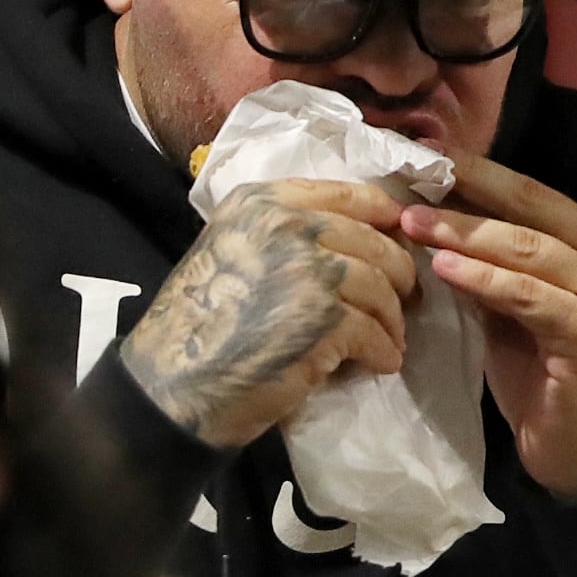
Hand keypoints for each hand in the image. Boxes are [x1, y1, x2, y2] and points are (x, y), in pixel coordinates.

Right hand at [120, 179, 416, 447]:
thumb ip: (280, 232)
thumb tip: (353, 237)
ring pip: (382, 287)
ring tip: (387, 340)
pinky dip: (383, 351)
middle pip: (376, 241)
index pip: (348, 193)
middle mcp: (284, 225)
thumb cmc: (198, 322)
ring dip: (391, 319)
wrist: (175, 383)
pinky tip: (378, 363)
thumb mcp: (230, 249)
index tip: (400, 239)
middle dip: (397, 276)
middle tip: (401, 302)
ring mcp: (307, 270)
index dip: (386, 217)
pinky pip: (376, 332)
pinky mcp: (325, 319)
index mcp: (260, 202)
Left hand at [400, 152, 576, 500]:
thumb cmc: (536, 365)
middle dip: (466, 189)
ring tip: (410, 222)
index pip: (530, 193)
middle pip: (532, 208)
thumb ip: (485, 252)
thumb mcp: (505, 296)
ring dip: (463, 232)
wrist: (574, 442)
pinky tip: (442, 267)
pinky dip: (484, 279)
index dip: (475, 171)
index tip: (420, 151)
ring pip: (528, 249)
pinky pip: (529, 296)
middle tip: (409, 175)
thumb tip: (424, 201)